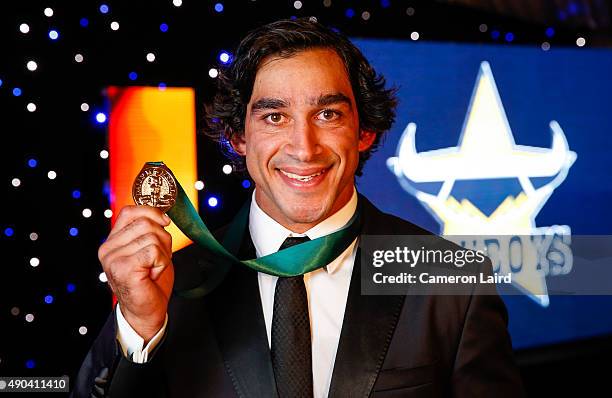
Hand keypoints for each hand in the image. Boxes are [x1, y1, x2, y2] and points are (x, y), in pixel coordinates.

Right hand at [98, 205, 173, 342]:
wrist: (146, 312)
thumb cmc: (150, 281)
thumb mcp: (150, 249)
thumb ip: (150, 231)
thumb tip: (163, 214)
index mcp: (112, 241)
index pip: (129, 211)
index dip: (151, 212)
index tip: (165, 222)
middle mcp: (108, 249)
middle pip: (145, 223)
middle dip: (163, 238)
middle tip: (159, 258)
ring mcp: (113, 259)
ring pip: (152, 236)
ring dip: (163, 253)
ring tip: (154, 268)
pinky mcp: (123, 268)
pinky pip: (154, 250)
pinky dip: (162, 262)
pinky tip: (154, 274)